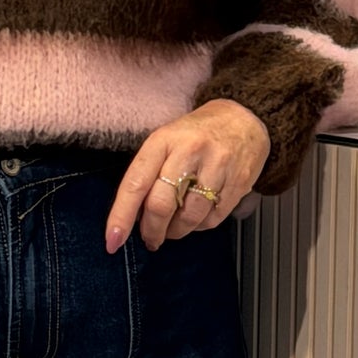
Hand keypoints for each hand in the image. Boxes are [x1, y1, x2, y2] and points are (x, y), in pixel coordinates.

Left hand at [107, 99, 270, 252]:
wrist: (244, 118)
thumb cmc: (197, 134)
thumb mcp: (166, 140)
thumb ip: (149, 174)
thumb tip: (133, 217)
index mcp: (164, 140)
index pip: (136, 183)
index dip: (122, 215)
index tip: (113, 240)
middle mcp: (190, 151)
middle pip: (161, 205)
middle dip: (152, 230)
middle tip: (150, 238)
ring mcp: (217, 167)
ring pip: (189, 217)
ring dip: (176, 231)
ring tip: (173, 228)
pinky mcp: (238, 183)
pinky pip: (212, 219)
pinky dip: (199, 226)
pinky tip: (196, 217)